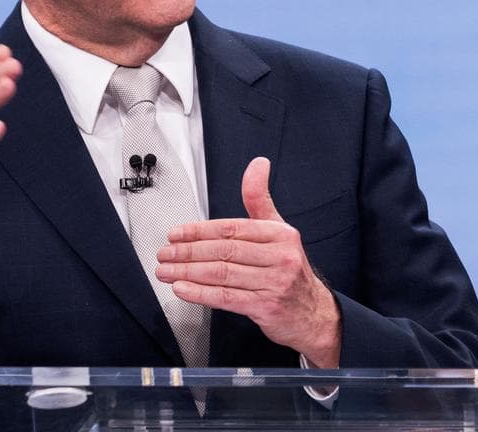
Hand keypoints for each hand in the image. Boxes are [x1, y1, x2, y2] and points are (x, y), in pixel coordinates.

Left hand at [155, 157, 340, 366]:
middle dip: (188, 252)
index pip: (231, 229)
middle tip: (165, 254)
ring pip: (222, 274)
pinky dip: (201, 294)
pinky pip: (226, 298)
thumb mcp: (279, 231)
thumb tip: (258, 164)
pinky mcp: (266, 307)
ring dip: (188, 273)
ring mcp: (274, 283)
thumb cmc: (288, 269)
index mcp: (279, 234)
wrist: (313, 313)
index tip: (175, 235)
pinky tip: (183, 290)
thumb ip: (260, 200)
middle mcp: (279, 257)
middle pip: (224, 251)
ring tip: (166, 271)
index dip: (198, 231)